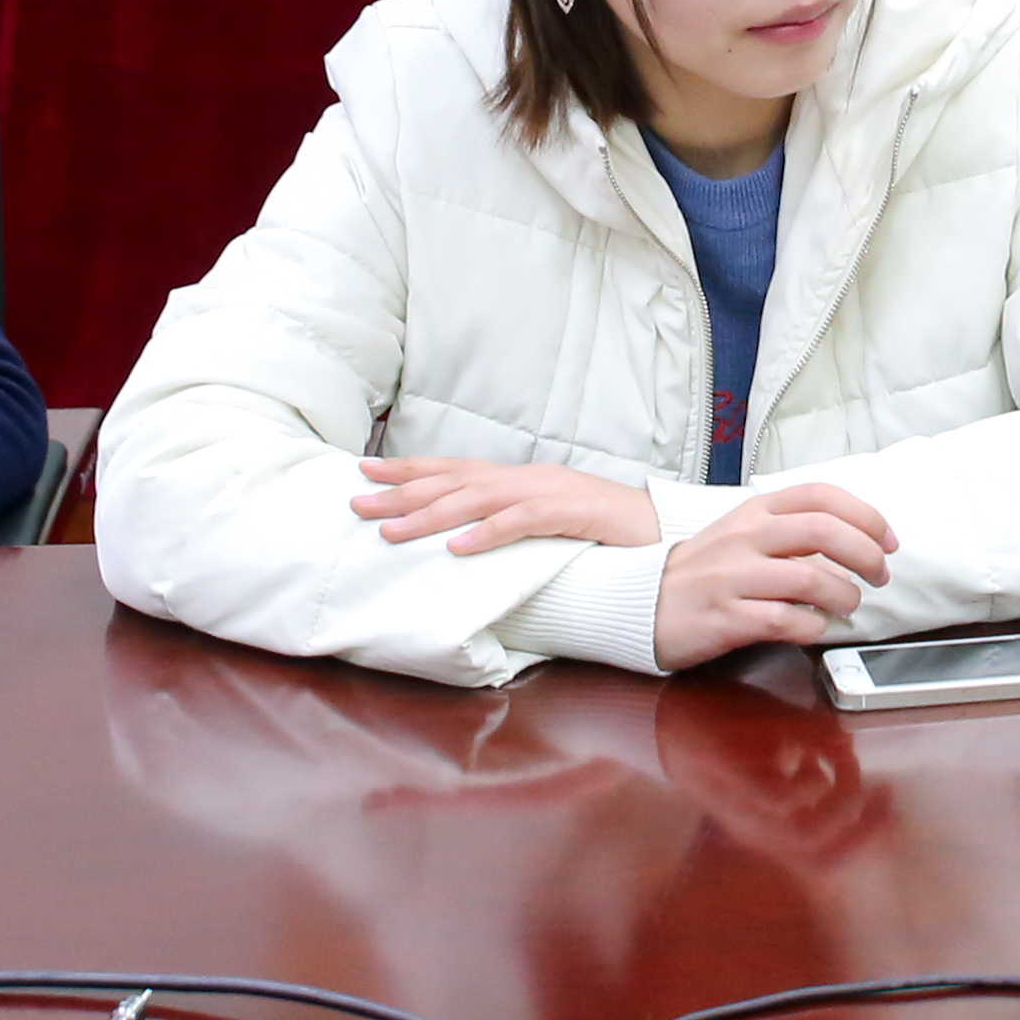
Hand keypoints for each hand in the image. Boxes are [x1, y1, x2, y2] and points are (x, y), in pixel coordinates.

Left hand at [351, 456, 655, 553]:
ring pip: (478, 500)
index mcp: (519, 479)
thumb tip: (464, 537)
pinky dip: (489, 534)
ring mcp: (549, 491)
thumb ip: (509, 521)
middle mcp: (527, 477)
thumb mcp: (547, 522)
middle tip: (355, 502)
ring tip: (391, 533)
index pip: (453, 470)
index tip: (365, 473)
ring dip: (431, 516)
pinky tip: (458, 549)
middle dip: (401, 493)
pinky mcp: (573, 512)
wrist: (664, 526)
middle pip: (454, 482)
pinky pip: (524, 522)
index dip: (408, 470)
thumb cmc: (604, 530)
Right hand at [652, 482, 900, 668]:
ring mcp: (734, 577)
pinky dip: (813, 626)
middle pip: (825, 531)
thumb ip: (791, 529)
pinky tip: (815, 627)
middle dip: (866, 554)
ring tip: (848, 606)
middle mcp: (746, 537)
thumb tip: (852, 541)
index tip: (888, 539)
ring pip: (811, 578)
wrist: (642, 602)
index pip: (822, 495)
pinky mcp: (727, 617)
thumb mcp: (742, 533)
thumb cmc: (704, 570)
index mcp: (754, 510)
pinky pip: (786, 620)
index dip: (866, 515)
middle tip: (880, 575)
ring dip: (845, 595)